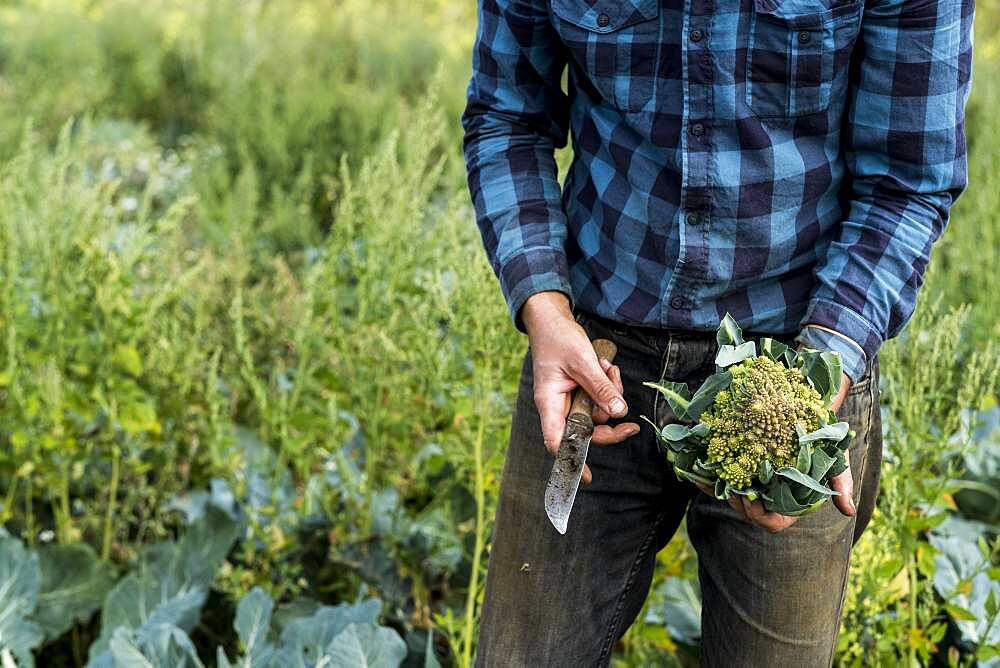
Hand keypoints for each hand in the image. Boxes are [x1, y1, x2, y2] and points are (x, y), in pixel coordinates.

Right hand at [521, 292, 638, 484]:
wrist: (551, 318)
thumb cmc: (558, 338)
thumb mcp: (582, 362)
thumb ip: (600, 388)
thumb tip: (619, 413)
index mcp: (549, 403)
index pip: (557, 441)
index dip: (572, 461)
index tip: (588, 477)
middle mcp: (558, 405)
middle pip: (586, 431)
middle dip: (609, 424)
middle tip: (632, 426)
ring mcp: (569, 398)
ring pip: (597, 412)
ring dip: (610, 393)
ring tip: (608, 368)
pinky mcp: (579, 389)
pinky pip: (599, 397)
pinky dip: (607, 384)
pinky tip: (606, 366)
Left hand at [696, 373, 855, 531]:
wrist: (806, 410)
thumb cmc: (823, 438)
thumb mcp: (837, 458)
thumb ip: (842, 483)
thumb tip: (848, 511)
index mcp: (790, 501)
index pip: (773, 523)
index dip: (761, 517)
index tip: (753, 502)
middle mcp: (769, 494)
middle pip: (747, 511)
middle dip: (736, 504)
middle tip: (730, 489)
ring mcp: (752, 480)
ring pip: (730, 495)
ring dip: (719, 491)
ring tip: (711, 479)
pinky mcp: (739, 465)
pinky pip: (718, 477)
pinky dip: (706, 477)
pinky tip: (694, 472)